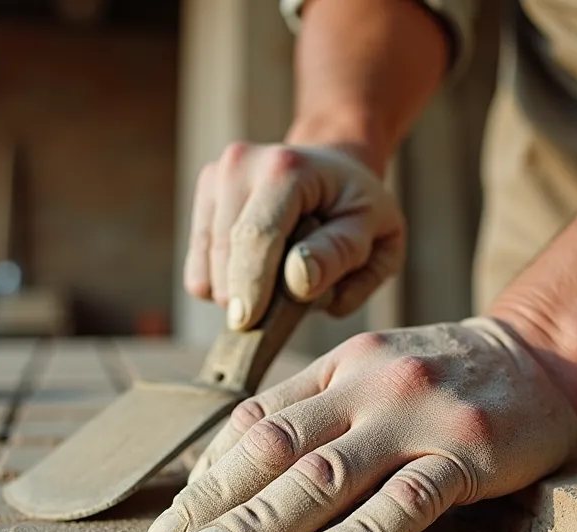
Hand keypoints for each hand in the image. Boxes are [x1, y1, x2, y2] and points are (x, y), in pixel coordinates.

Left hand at [143, 318, 576, 531]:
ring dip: (262, 522)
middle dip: (216, 503)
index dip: (208, 475)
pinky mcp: (466, 451)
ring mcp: (416, 417)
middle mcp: (368, 386)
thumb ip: (312, 410)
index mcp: (338, 368)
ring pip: (327, 474)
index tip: (170, 522)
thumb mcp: (371, 372)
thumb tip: (233, 468)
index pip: (257, 423)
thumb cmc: (444, 374)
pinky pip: (407, 498)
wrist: (542, 353)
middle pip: (276, 449)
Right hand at [184, 142, 405, 329]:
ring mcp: (217, 178)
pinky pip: (198, 268)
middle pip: (226, 254)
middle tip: (298, 293)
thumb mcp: (378, 235)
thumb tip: (297, 280)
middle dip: (253, 292)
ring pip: (207, 268)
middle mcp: (241, 164)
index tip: (247, 323)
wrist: (335, 173)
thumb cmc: (358, 211)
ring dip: (240, 290)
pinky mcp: (203, 198)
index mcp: (287, 169)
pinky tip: (258, 271)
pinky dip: (225, 284)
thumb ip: (340, 255)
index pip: (257, 236)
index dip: (251, 284)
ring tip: (281, 276)